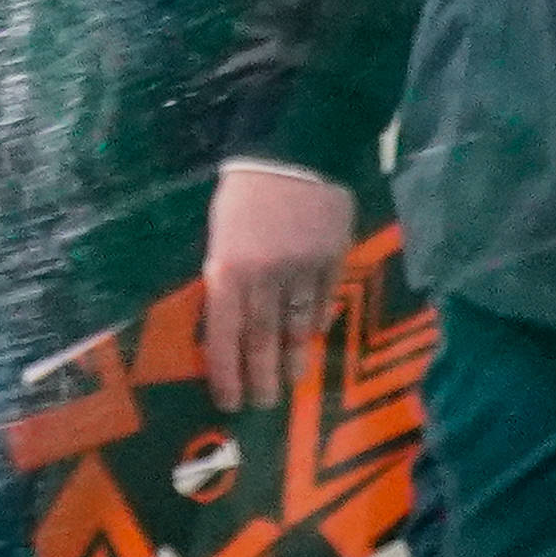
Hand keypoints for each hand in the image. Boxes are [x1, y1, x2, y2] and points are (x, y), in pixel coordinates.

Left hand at [202, 162, 354, 411]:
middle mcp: (266, 277)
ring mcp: (304, 273)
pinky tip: (309, 341)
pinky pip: (323, 304)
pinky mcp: (334, 264)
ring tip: (289, 384)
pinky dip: (313, 325)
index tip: (227, 400)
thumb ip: (225, 273)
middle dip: (261, 377)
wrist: (295, 151)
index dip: (226, 370)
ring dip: (291, 360)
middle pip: (263, 339)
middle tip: (262, 405)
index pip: (224, 332)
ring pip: (297, 328)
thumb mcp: (221, 231)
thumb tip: (227, 315)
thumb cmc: (244, 190)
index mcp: (229, 267)